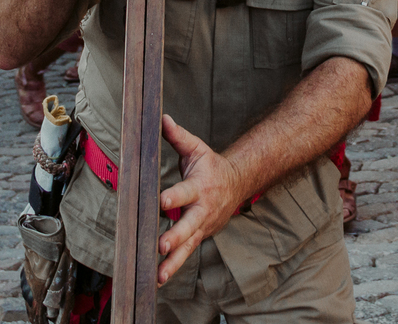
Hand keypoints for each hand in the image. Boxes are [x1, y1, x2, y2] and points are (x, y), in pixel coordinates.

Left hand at [157, 114, 245, 284]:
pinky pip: (187, 253)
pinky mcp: (201, 236)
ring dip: (174, 262)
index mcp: (200, 186)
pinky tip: (158, 279)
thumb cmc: (212, 166)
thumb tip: (161, 119)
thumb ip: (178, 137)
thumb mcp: (197, 149)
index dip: (174, 197)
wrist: (238, 184)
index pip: (185, 192)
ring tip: (159, 276)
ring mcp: (203, 226)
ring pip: (188, 246)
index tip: (161, 202)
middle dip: (175, 237)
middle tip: (162, 245)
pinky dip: (174, 267)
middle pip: (188, 225)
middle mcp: (202, 209)